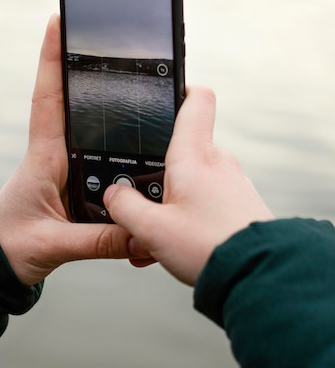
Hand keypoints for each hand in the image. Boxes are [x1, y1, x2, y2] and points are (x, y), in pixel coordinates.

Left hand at [0, 15, 153, 285]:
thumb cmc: (9, 246)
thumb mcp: (51, 245)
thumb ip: (95, 241)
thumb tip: (139, 234)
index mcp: (43, 158)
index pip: (47, 100)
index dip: (51, 60)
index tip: (57, 21)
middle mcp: (54, 153)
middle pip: (71, 100)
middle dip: (84, 64)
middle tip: (103, 30)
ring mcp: (65, 166)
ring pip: (89, 125)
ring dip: (105, 98)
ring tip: (128, 67)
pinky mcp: (75, 182)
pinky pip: (101, 156)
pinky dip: (117, 143)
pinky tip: (139, 139)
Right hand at [104, 86, 273, 285]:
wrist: (257, 278)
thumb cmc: (211, 248)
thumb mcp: (151, 229)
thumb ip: (124, 207)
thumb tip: (112, 195)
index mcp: (194, 156)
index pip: (196, 100)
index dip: (180, 89)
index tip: (164, 93)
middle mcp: (217, 161)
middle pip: (181, 147)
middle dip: (157, 171)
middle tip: (142, 201)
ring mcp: (231, 181)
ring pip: (191, 178)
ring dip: (171, 199)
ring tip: (157, 233)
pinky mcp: (238, 202)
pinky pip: (206, 197)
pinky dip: (187, 213)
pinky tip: (175, 241)